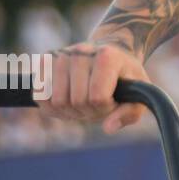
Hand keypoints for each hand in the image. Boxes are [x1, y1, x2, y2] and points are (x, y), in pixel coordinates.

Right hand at [33, 38, 152, 134]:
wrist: (111, 53)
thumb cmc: (125, 77)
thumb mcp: (139, 94)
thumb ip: (129, 113)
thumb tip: (109, 128)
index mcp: (108, 56)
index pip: (97, 98)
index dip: (106, 108)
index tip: (113, 101)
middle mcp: (82, 51)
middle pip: (76, 101)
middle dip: (88, 111)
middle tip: (98, 104)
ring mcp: (61, 55)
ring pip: (56, 101)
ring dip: (70, 111)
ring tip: (83, 102)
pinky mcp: (44, 61)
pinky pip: (40, 97)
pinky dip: (53, 108)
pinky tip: (67, 102)